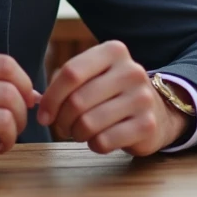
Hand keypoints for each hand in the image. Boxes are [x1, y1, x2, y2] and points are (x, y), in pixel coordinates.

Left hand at [38, 40, 189, 156]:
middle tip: (63, 126)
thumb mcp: (94, 75)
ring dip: (77, 133)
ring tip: (81, 132)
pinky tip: (100, 139)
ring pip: (89, 123)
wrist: (158, 110)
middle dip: (62, 120)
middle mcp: (131, 71)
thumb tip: (38, 104)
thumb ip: (66, 82)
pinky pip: (104, 141)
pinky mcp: (147, 125)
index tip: (44, 114)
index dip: (51, 97)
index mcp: (114, 51)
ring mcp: (142, 98)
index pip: (71, 73)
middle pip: (77, 100)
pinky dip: (94, 145)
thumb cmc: (112, 93)